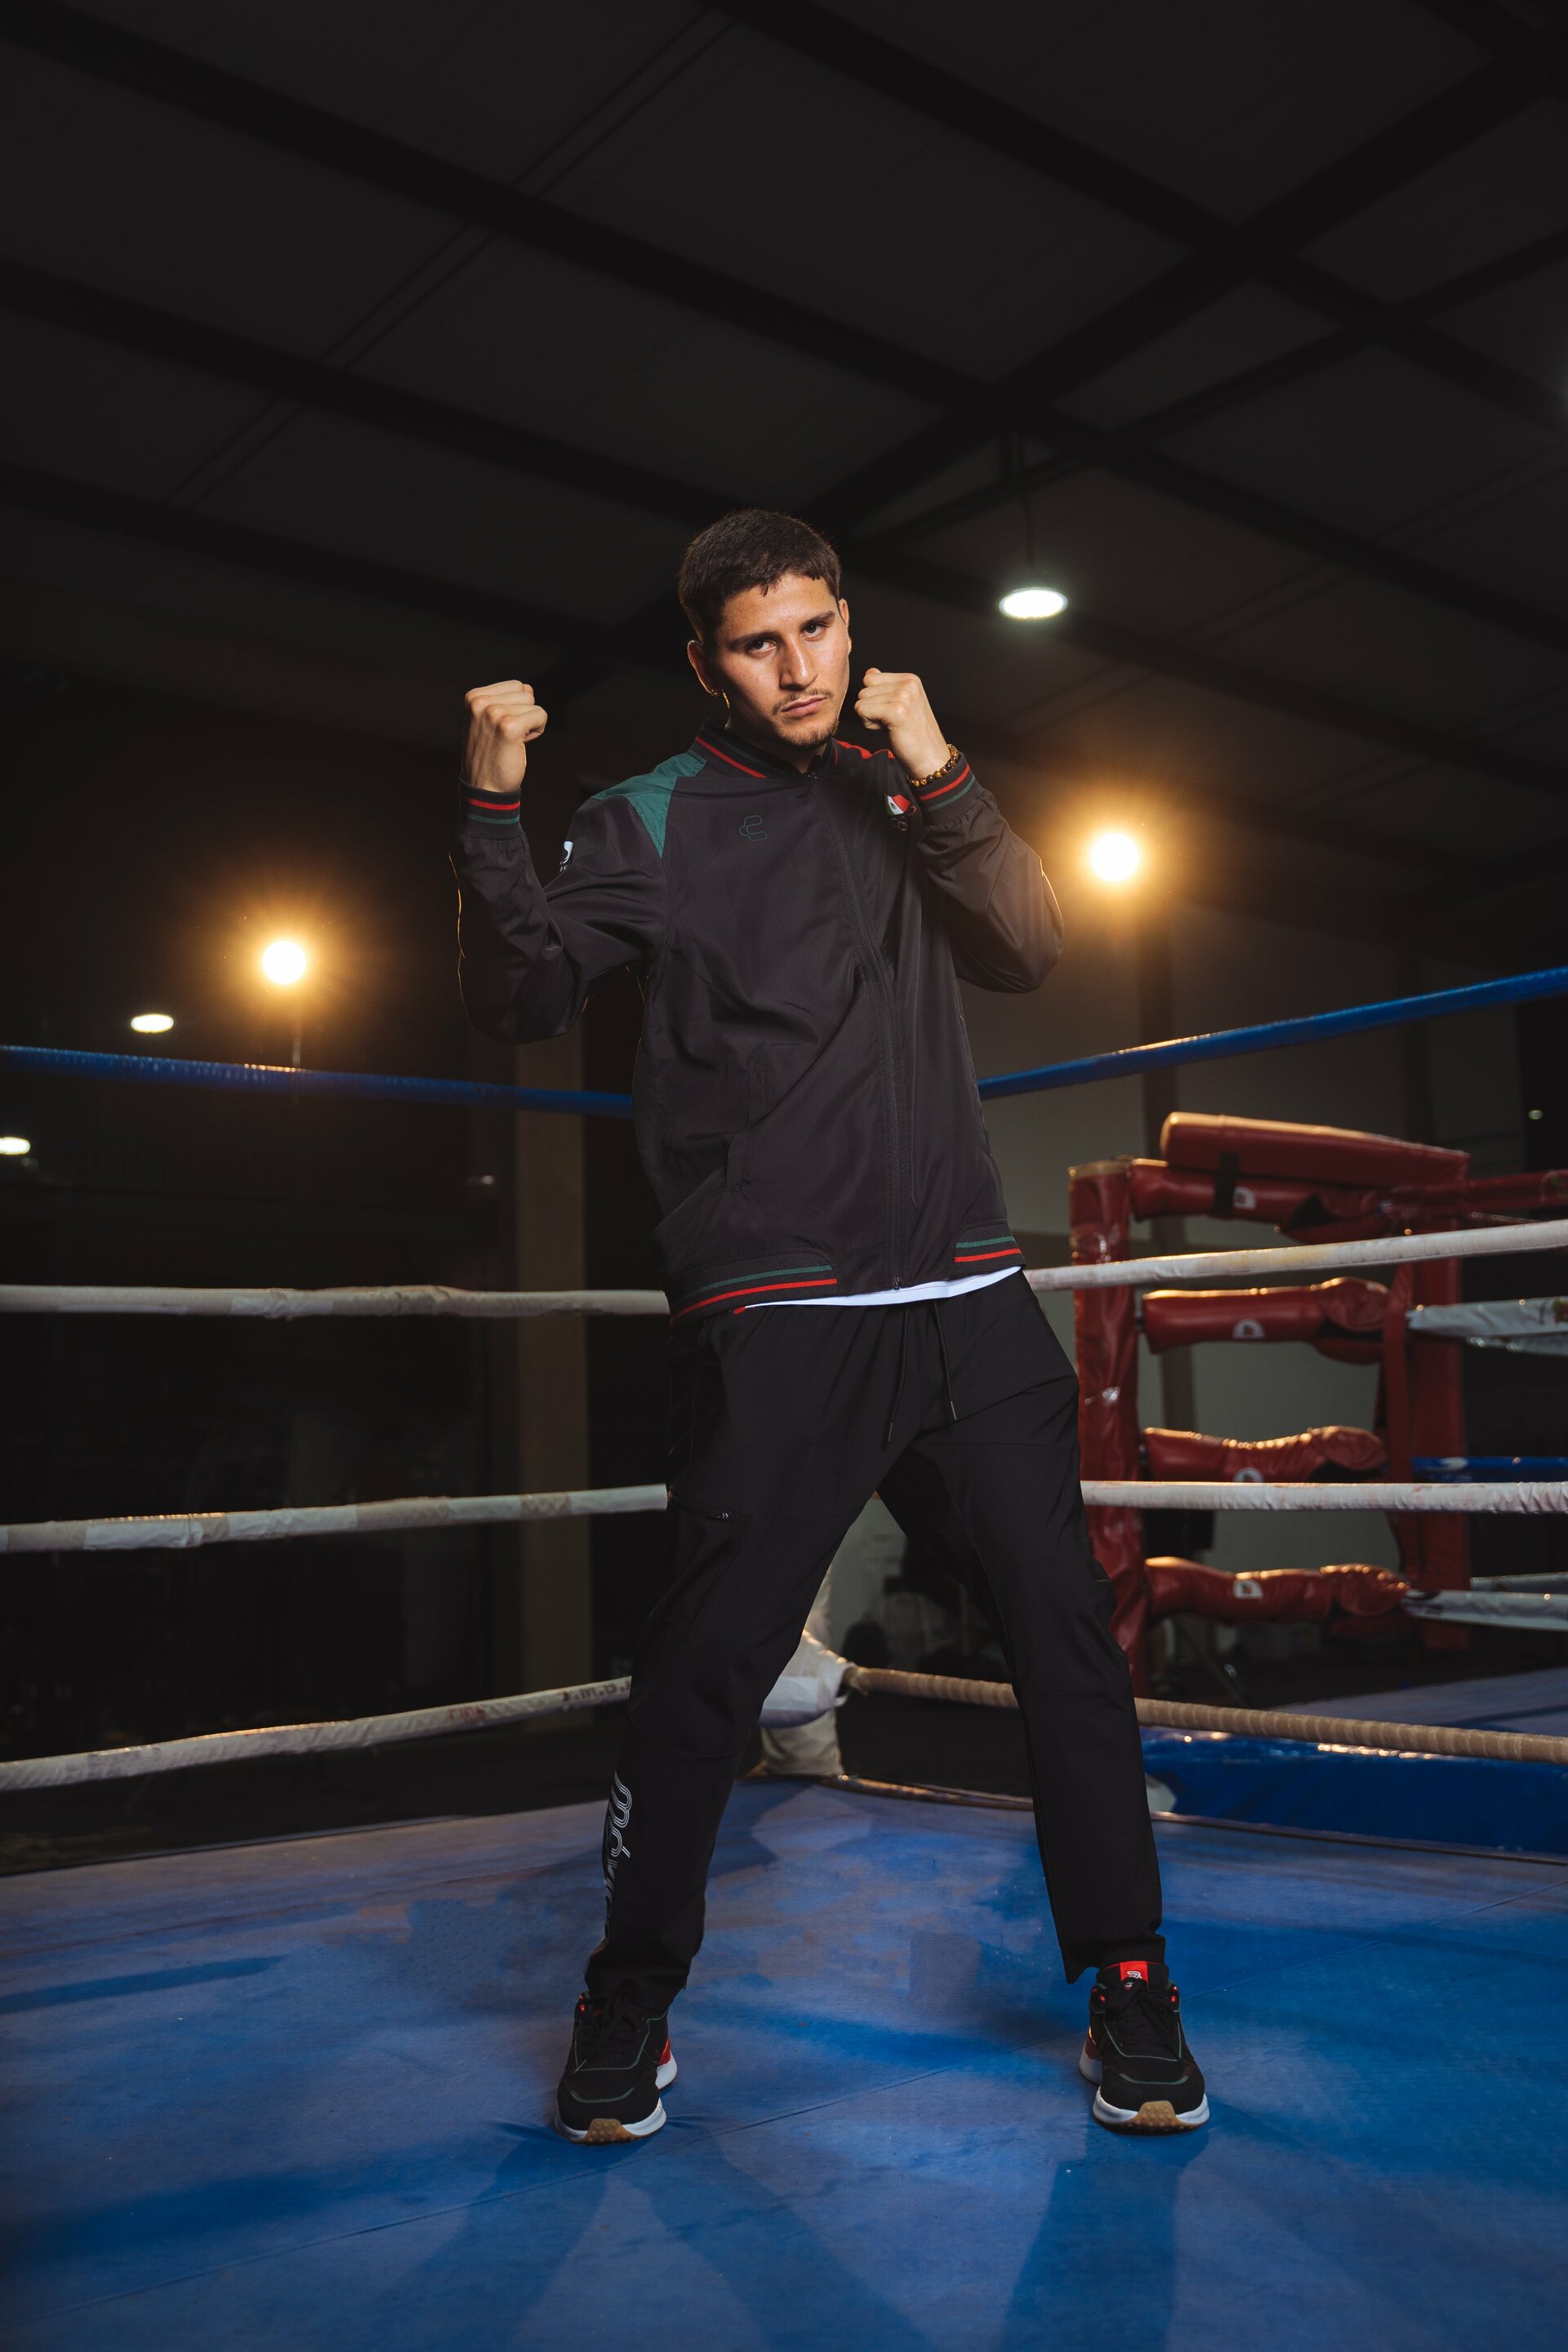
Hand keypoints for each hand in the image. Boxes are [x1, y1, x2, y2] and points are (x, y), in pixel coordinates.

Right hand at [463, 679, 548, 794]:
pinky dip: (538, 730)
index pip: (515, 686)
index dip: (516, 708)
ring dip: (530, 724)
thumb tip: (528, 688)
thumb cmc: (490, 754)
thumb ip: (506, 700)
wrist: (484, 786)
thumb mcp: (489, 720)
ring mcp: (493, 713)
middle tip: (507, 737)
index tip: (502, 727)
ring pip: (533, 704)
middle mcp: (481, 702)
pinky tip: (522, 743)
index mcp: (474, 697)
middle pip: (525, 693)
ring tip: (512, 741)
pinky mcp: (509, 726)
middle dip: (524, 715)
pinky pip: (540, 715)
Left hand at [853, 667, 948, 780]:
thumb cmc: (914, 734)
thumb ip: (886, 687)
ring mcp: (904, 696)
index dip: (875, 698)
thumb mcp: (902, 703)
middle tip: (892, 722)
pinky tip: (888, 730)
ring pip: (861, 701)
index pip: (870, 678)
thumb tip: (869, 672)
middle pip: (864, 690)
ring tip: (892, 726)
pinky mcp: (897, 711)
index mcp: (910, 679)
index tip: (892, 712)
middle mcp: (908, 684)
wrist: (930, 758)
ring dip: (870, 718)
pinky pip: (862, 710)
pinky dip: (869, 724)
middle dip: (872, 709)